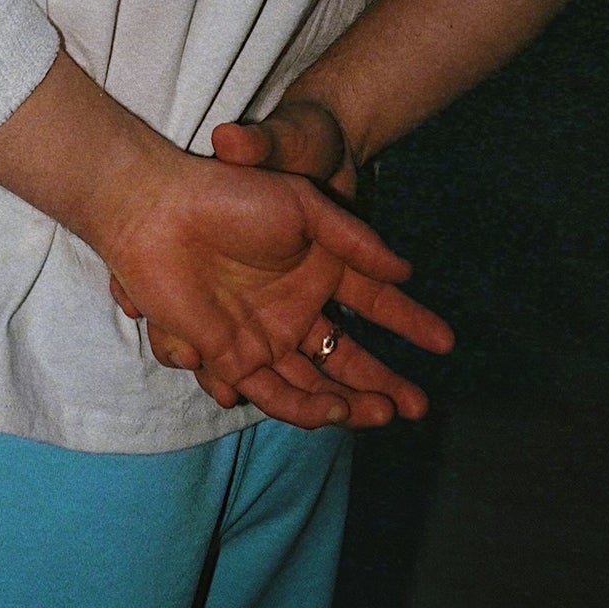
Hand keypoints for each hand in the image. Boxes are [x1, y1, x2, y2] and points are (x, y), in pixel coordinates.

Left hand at [202, 98, 447, 426]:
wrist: (163, 209)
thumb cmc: (231, 194)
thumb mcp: (306, 205)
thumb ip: (355, 240)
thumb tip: (407, 269)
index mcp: (317, 268)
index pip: (375, 302)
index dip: (409, 324)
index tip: (445, 343)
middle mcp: (295, 307)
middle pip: (348, 356)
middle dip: (384, 383)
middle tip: (418, 405)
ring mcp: (266, 334)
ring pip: (318, 383)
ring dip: (353, 402)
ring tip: (386, 413)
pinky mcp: (233, 355)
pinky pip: (275, 391)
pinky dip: (307, 406)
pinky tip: (337, 410)